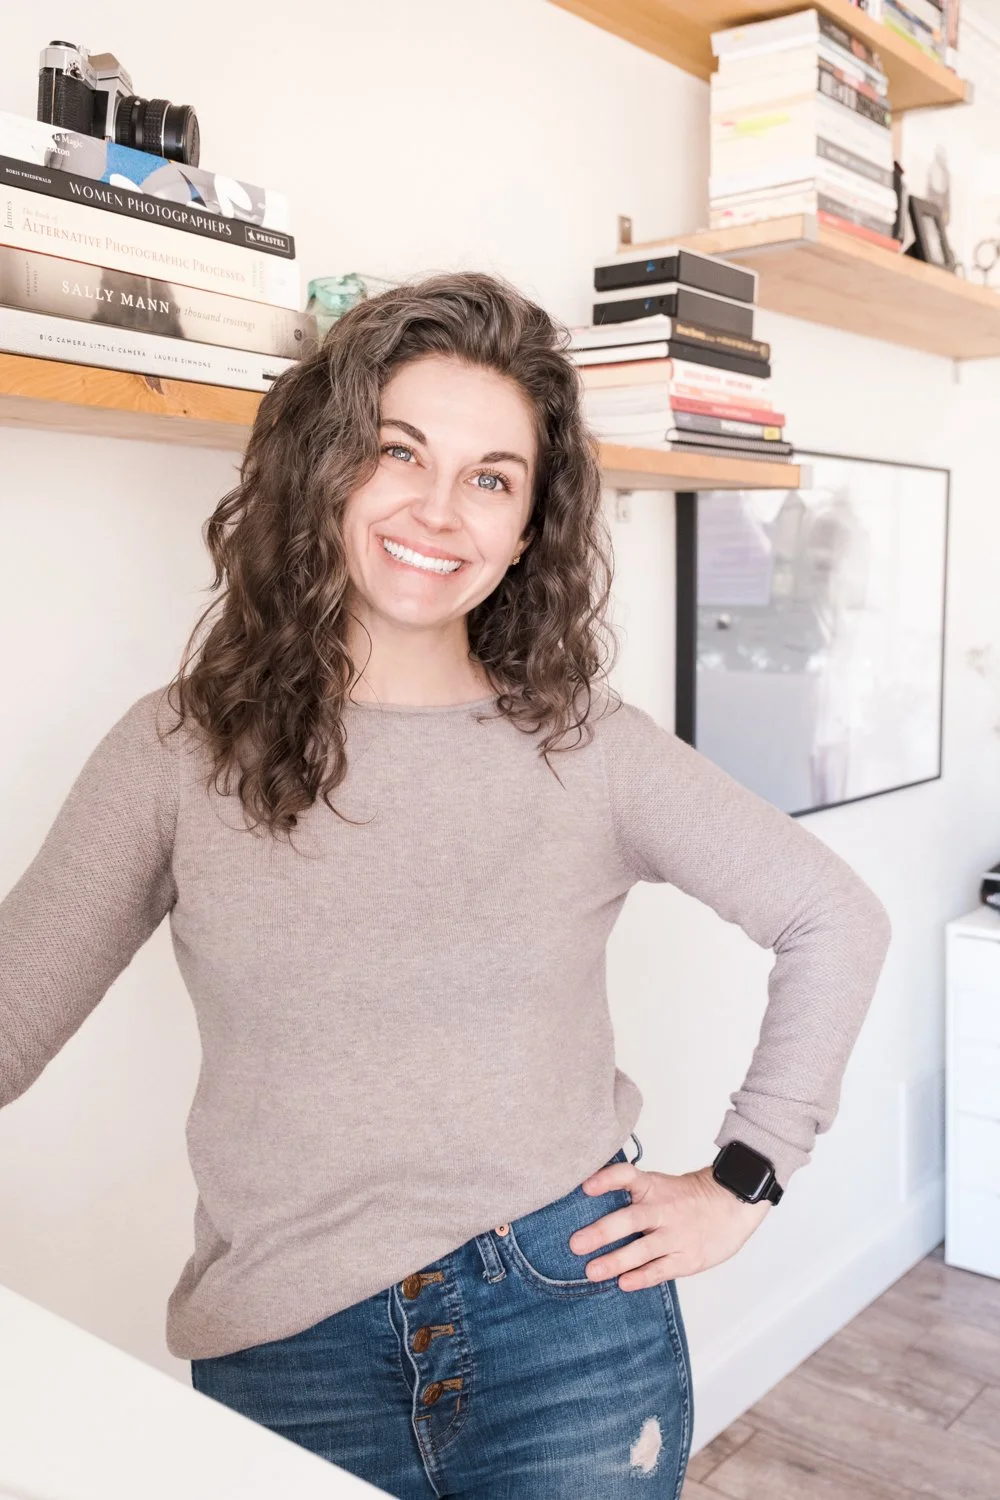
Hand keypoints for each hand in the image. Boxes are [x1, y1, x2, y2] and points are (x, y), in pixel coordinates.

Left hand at [568, 1161, 772, 1289]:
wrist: (732, 1203)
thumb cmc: (688, 1197)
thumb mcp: (660, 1186)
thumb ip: (632, 1195)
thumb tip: (589, 1203)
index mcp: (653, 1187)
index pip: (627, 1176)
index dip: (606, 1179)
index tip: (585, 1187)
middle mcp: (662, 1209)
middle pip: (630, 1219)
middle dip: (601, 1233)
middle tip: (575, 1244)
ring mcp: (675, 1235)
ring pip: (642, 1249)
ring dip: (615, 1261)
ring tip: (591, 1272)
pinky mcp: (687, 1258)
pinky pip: (661, 1269)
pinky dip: (642, 1277)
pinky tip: (624, 1284)